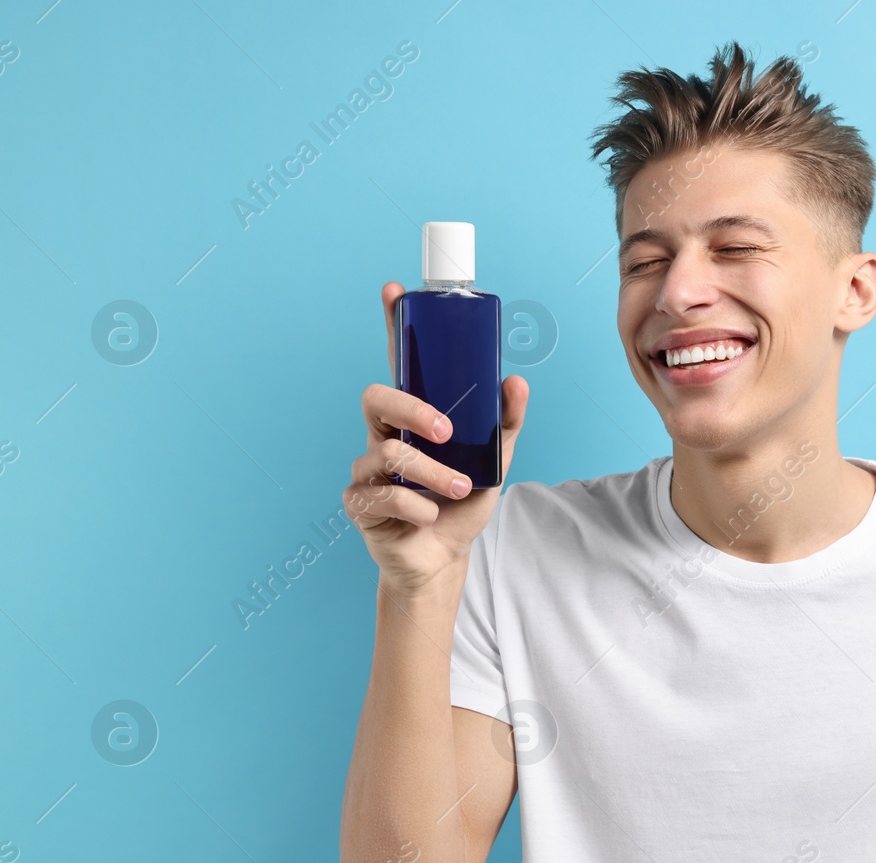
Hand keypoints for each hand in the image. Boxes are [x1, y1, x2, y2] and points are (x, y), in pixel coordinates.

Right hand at [344, 281, 527, 596]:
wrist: (442, 558)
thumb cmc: (461, 502)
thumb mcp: (494, 461)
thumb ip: (505, 423)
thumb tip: (515, 380)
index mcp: (411, 418)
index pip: (399, 364)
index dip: (392, 326)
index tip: (395, 291)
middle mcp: (383, 435)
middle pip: (376, 398)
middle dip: (412, 409)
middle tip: (447, 432)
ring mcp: (367, 468)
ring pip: (386, 454)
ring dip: (430, 472)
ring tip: (459, 488)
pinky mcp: (360, 503)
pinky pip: (382, 495)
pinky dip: (415, 505)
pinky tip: (430, 515)